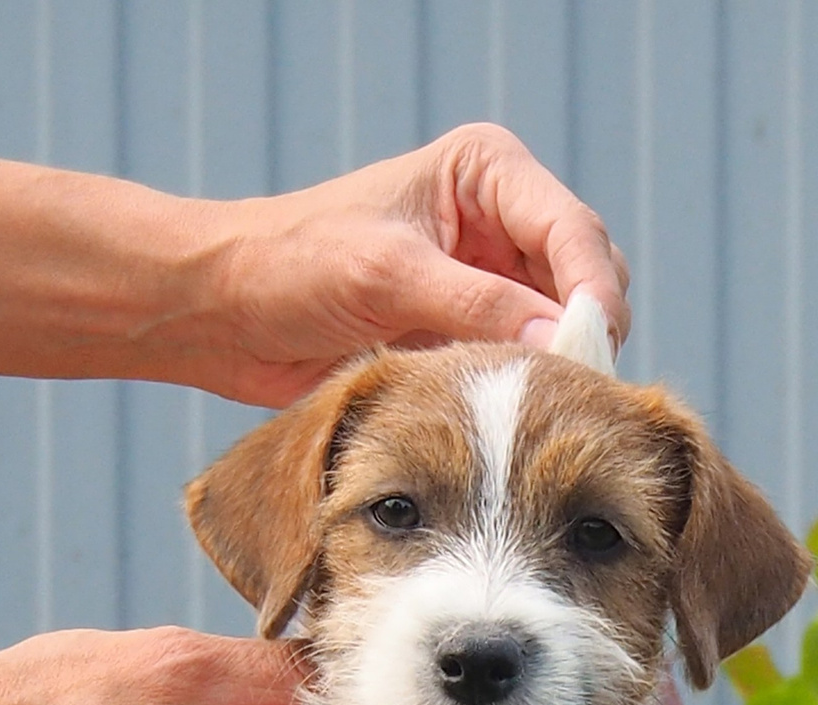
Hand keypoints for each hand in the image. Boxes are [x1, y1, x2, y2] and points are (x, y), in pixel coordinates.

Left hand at [209, 123, 631, 404]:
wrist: (224, 311)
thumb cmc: (290, 266)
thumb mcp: (387, 278)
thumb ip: (477, 305)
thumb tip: (559, 342)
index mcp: (486, 171)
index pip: (574, 231)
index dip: (592, 292)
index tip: (591, 348)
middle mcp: (501, 219)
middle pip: (586, 280)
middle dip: (582, 332)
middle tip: (566, 391)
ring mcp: (491, 279)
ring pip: (565, 328)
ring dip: (555, 366)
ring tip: (530, 408)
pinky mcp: (473, 330)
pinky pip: (527, 364)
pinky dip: (528, 389)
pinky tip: (510, 420)